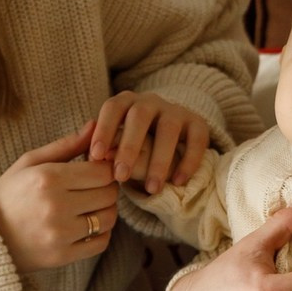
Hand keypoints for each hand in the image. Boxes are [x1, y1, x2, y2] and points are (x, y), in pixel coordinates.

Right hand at [0, 123, 117, 273]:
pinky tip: (86, 225)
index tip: (96, 169)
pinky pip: (101, 243)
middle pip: (109, 194)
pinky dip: (100, 233)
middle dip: (106, 188)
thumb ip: (66, 145)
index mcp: (48, 178)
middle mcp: (56, 207)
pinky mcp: (62, 256)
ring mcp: (59, 234)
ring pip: (109, 218)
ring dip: (105, 210)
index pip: (102, 171)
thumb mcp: (31, 162)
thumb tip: (94, 125)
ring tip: (90, 206)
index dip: (105, 168)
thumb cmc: (10, 193)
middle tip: (93, 187)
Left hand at [90, 91, 209, 191]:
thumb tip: (94, 158)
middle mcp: (150, 102)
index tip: (97, 156)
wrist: (169, 143)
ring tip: (151, 188)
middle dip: (129, 146)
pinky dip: (188, 161)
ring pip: (168, 129)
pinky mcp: (198, 124)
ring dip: (159, 160)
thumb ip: (104, 150)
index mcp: (126, 102)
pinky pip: (196, 139)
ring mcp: (175, 111)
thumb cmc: (133, 147)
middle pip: (139, 116)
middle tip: (120, 176)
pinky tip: (178, 182)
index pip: (113, 108)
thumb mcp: (116, 145)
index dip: (104, 129)